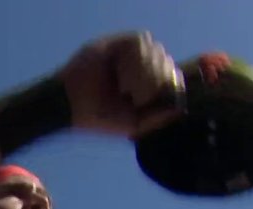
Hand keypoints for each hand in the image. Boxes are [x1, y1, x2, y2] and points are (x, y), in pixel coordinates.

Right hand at [57, 31, 181, 137]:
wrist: (72, 107)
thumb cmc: (100, 117)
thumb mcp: (135, 123)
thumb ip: (159, 116)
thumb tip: (180, 106)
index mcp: (150, 84)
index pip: (174, 75)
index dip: (169, 85)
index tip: (152, 102)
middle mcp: (143, 66)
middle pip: (167, 62)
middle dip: (155, 82)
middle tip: (135, 98)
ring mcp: (131, 53)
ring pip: (156, 50)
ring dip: (144, 73)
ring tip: (125, 89)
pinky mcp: (118, 43)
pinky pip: (140, 42)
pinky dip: (134, 61)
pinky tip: (121, 75)